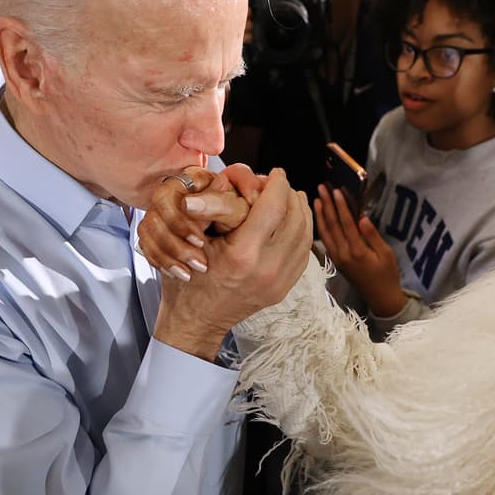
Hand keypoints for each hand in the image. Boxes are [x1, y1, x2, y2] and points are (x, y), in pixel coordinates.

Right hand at [154, 168, 312, 359]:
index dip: (277, 184)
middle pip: (296, 218)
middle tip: (282, 184)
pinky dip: (303, 232)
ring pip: (305, 236)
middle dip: (290, 195)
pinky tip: (294, 221)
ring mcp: (279, 282)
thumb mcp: (194, 237)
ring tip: (292, 197)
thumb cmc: (188, 277)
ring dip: (301, 212)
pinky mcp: (283, 290)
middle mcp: (267, 269)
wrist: (196, 320)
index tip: (276, 173)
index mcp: (243, 255)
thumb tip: (238, 177)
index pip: (274, 206)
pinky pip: (304, 254)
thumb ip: (216, 206)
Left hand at [314, 184, 406, 316]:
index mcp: (357, 251)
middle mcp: (343, 254)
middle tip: (322, 188)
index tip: (335, 191)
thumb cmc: (388, 275)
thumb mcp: (386, 254)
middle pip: (332, 225)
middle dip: (327, 205)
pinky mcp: (336, 261)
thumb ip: (373, 236)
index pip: (346, 224)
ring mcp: (337, 258)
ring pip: (325, 233)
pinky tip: (319, 218)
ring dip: (320, 215)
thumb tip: (362, 218)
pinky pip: (326, 241)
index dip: (340, 206)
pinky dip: (321, 227)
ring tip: (317, 199)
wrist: (380, 298)